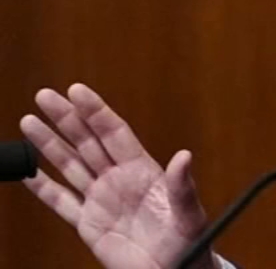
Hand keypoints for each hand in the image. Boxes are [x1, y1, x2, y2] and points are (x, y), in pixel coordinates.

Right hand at [19, 84, 214, 268]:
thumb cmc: (191, 242)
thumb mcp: (189, 213)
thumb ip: (182, 186)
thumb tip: (184, 156)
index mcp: (143, 171)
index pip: (114, 133)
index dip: (95, 111)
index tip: (76, 90)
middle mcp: (119, 180)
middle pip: (87, 142)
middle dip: (66, 118)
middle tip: (44, 95)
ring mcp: (102, 200)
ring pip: (70, 165)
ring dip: (49, 145)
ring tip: (28, 122)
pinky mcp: (89, 224)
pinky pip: (61, 202)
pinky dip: (42, 187)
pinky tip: (27, 172)